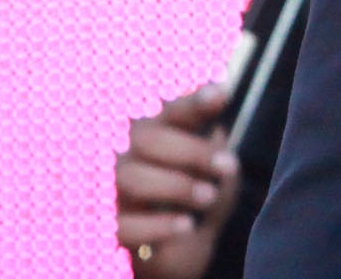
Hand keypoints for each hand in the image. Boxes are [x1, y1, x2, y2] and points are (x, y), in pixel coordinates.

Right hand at [115, 83, 240, 277]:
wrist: (188, 244)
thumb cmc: (202, 194)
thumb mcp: (219, 171)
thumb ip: (218, 148)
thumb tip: (217, 118)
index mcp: (161, 131)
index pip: (174, 111)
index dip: (194, 103)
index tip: (220, 95)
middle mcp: (132, 154)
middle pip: (147, 139)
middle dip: (191, 151)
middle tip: (227, 166)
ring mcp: (117, 190)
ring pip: (133, 178)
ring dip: (177, 185)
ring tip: (209, 197)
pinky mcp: (114, 225)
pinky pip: (124, 225)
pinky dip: (158, 225)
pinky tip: (186, 225)